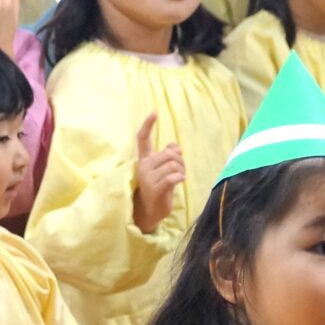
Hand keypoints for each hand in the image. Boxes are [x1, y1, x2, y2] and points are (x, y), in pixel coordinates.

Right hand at [131, 113, 185, 234]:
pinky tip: (180, 181)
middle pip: (169, 153)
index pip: (142, 138)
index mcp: (144, 159)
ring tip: (180, 177)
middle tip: (181, 170)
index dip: (148, 125)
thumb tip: (174, 145)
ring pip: (174, 165)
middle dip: (180, 160)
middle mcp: (144, 166)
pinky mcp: (155, 189)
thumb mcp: (161, 170)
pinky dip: (180, 177)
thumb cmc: (156, 188)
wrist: (148, 212)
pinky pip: (173, 177)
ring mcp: (148, 178)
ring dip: (182, 170)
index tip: (154, 112)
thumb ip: (166, 156)